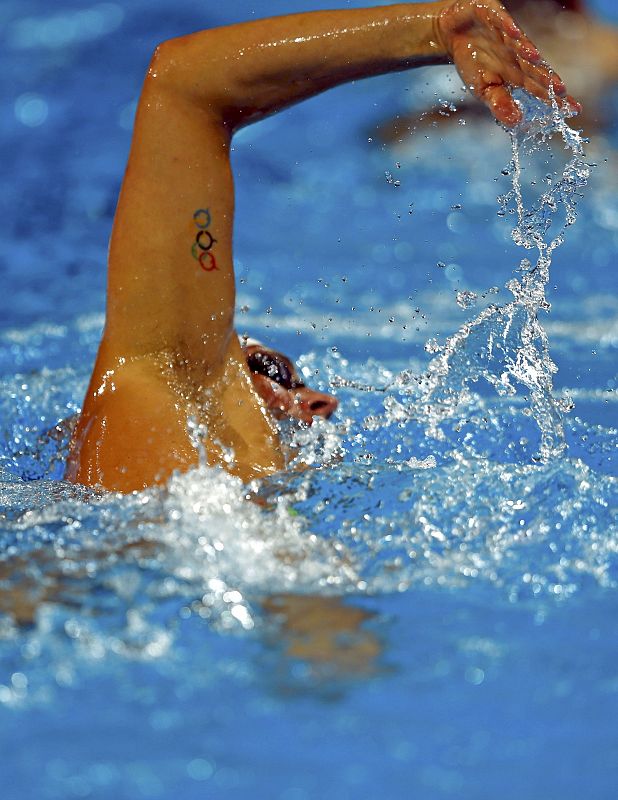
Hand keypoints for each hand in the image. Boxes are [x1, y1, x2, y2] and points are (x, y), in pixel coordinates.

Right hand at [434, 0, 579, 125]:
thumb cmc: (472, 62)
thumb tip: (515, 122)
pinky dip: (505, 25)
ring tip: (536, 61)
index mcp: (516, 73)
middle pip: (533, 67)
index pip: (539, 87)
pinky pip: (498, 19)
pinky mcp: (491, 15)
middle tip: (561, 91)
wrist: (453, 33)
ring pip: (518, 43)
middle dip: (546, 78)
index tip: (572, 109)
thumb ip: (499, 104)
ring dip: (526, 51)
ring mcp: (505, 34)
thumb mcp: (482, 90)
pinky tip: (512, 32)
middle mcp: (516, 54)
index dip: (553, 97)